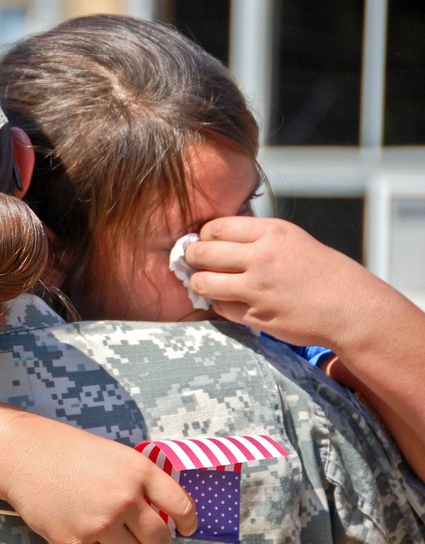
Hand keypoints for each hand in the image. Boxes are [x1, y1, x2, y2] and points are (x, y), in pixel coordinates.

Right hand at [3, 415, 196, 543]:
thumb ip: (138, 482)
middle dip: (156, 542)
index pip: (181, 506)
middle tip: (145, 536)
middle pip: (160, 540)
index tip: (187, 528)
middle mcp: (124, 499)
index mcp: (138, 471)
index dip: (189, 521)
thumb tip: (161, 514)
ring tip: (101, 524)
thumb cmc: (67, 450)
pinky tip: (72, 519)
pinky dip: (87, 543)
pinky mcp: (75, 541)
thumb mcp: (112, 455)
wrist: (22, 454)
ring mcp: (100, 523)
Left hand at [185, 216, 379, 349]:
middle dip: (192, 257)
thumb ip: (256, 237)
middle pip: (201, 252)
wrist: (352, 308)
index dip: (204, 237)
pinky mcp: (256, 316)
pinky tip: (229, 302)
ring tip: (206, 283)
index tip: (205, 243)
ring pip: (202, 283)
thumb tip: (215, 238)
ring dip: (199, 283)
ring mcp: (257, 289)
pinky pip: (220, 308)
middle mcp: (262, 258)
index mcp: (272, 233)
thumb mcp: (293, 240)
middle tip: (194, 262)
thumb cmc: (323, 272)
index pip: (215, 227)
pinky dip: (220, 305)